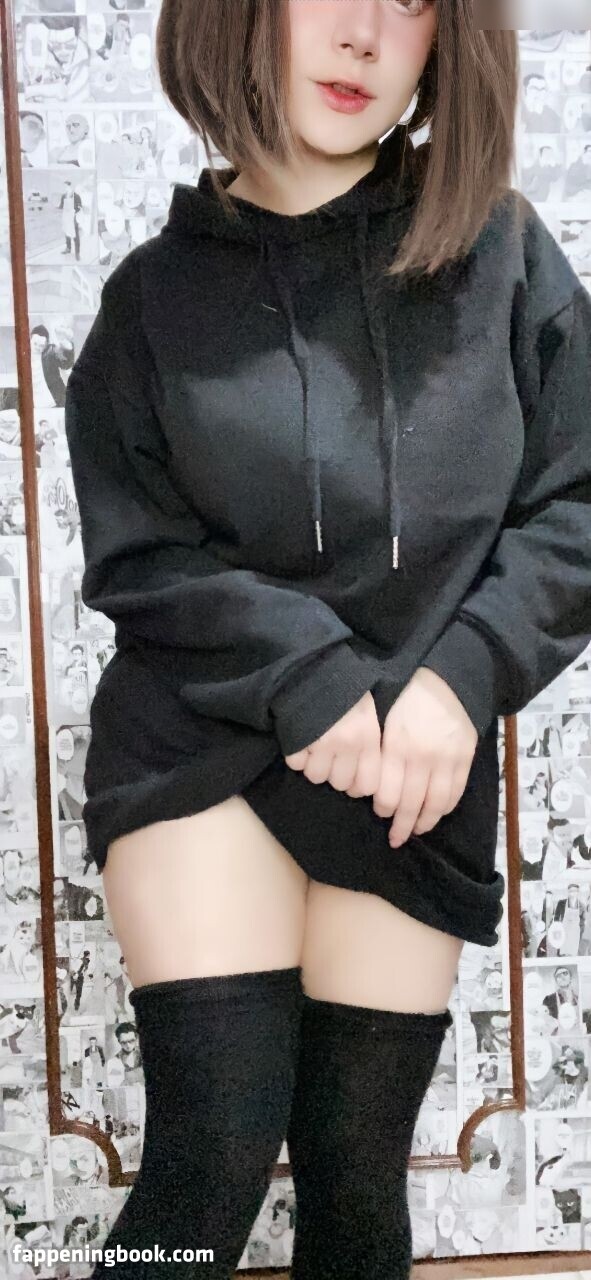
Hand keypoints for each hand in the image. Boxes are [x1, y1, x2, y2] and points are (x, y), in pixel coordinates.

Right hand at [283, 690, 381, 795]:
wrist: (311, 663)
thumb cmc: (343, 687)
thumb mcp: (367, 711)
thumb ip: (369, 743)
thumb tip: (364, 780)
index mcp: (369, 737)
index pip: (367, 784)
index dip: (356, 785)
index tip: (349, 775)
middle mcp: (349, 744)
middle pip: (339, 783)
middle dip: (333, 772)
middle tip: (329, 755)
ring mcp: (322, 743)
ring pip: (316, 776)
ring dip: (313, 764)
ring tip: (313, 744)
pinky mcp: (298, 740)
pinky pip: (296, 764)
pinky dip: (296, 754)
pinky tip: (300, 738)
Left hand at [358, 666, 477, 847]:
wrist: (448, 680)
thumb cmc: (409, 698)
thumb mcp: (386, 722)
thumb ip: (383, 753)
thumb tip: (374, 785)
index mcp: (398, 746)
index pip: (389, 792)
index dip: (383, 808)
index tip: (380, 812)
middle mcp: (422, 757)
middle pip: (411, 804)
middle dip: (402, 826)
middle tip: (395, 839)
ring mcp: (447, 760)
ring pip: (436, 804)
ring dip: (425, 822)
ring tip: (417, 830)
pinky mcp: (465, 759)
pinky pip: (456, 793)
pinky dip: (445, 808)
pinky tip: (436, 814)